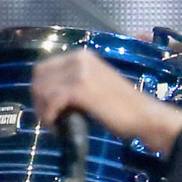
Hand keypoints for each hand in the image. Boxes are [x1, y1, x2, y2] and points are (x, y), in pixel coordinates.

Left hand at [31, 48, 181, 156]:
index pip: (45, 67)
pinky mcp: (80, 88)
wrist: (142, 115)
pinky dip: (50, 116)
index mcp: (82, 56)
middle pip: (40, 75)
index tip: (45, 108)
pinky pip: (52, 101)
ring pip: (44, 89)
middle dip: (38, 98)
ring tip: (54, 124)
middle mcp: (79, 58)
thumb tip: (51, 95)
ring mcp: (79, 71)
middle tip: (47, 118)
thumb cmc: (121, 105)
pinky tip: (58, 126)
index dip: (40, 89)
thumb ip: (74, 82)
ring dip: (43, 109)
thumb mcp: (95, 84)